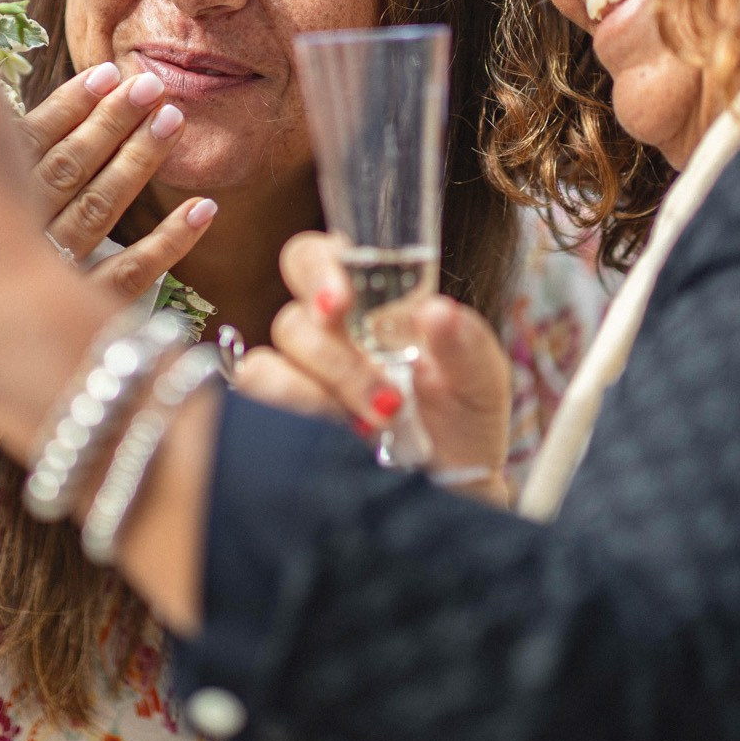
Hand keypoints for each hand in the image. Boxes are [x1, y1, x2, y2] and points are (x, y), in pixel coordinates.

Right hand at [20, 59, 216, 303]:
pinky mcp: (75, 315)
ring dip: (140, 163)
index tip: (107, 71)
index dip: (70, 104)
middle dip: (114, 121)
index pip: (26, 141)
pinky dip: (171, 242)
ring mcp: (46, 276)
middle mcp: (10, 234)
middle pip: (71, 167)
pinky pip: (130, 275)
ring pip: (101, 210)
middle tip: (152, 84)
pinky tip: (205, 210)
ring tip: (174, 121)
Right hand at [236, 232, 513, 505]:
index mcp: (364, 301)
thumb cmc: (465, 415)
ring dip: (318, 396)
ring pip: (268, 366)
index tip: (337, 301)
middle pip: (293, 320)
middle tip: (386, 397)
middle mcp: (325, 335)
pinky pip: (257, 408)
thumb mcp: (481, 377)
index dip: (316, 270)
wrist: (458, 482)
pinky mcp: (287, 423)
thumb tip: (437, 310)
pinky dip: (293, 418)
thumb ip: (464, 341)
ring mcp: (302, 380)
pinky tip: (338, 434)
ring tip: (377, 422)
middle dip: (334, 358)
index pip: (313, 258)